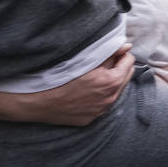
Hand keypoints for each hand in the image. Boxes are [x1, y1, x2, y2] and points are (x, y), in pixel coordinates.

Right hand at [1, 44, 134, 125]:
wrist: (38, 101)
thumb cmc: (60, 76)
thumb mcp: (86, 60)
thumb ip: (110, 53)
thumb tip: (127, 47)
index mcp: (111, 82)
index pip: (129, 62)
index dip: (121, 54)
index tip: (112, 52)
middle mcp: (110, 99)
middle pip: (126, 77)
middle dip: (118, 68)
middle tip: (104, 62)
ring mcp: (100, 111)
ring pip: (115, 91)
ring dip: (110, 82)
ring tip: (95, 75)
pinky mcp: (90, 119)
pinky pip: (103, 104)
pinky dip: (100, 95)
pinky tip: (87, 90)